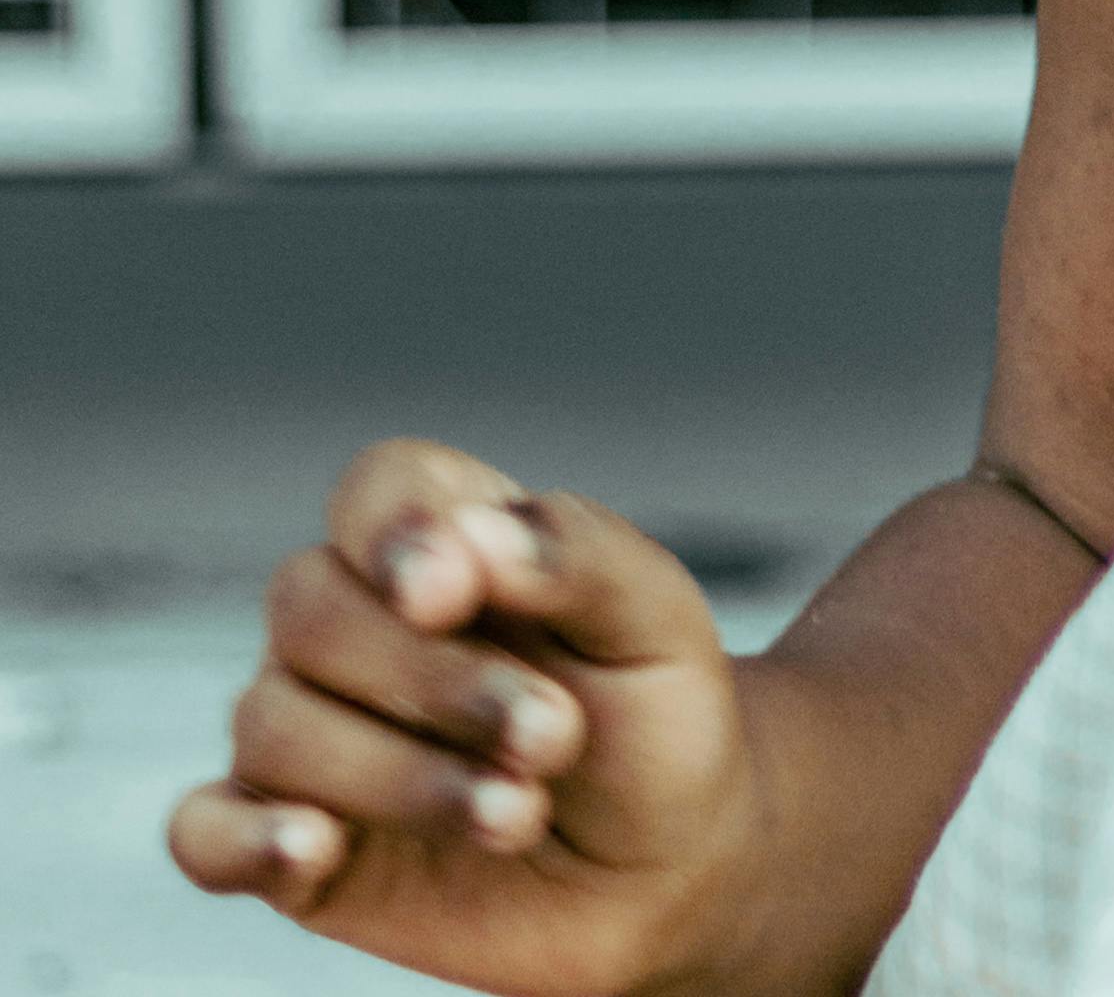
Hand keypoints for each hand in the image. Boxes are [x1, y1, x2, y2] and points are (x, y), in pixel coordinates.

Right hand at [168, 443, 763, 993]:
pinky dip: (242, 838)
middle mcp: (356, 625)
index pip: (373, 492)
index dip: (394, 532)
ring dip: (397, 774)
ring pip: (273, 722)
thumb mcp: (656, 620)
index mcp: (443, 542)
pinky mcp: (291, 849)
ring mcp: (314, 734)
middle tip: (551, 736)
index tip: (451, 593)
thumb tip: (472, 538)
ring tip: (517, 812)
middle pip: (311, 610)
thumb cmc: (654, 718)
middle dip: (431, 681)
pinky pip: (204, 832)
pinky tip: (313, 847)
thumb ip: (575, 554)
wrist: (662, 867)